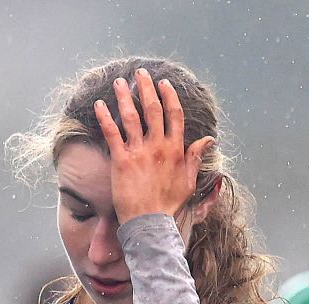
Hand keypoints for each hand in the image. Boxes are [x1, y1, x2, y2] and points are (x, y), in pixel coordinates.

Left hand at [94, 68, 214, 228]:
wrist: (150, 224)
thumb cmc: (169, 206)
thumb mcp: (188, 181)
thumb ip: (195, 158)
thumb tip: (209, 140)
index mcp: (175, 149)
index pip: (174, 114)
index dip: (168, 96)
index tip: (163, 84)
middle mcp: (158, 146)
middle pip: (153, 109)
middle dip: (146, 88)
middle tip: (140, 74)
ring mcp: (139, 152)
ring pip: (132, 116)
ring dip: (124, 97)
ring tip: (119, 82)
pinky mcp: (121, 161)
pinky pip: (112, 134)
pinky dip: (105, 118)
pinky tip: (99, 105)